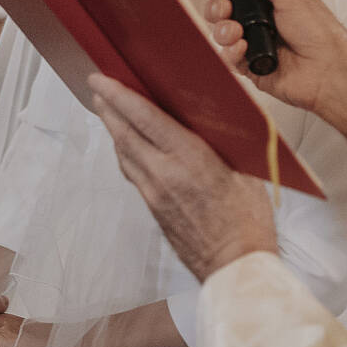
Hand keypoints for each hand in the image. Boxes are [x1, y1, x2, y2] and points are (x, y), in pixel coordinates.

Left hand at [90, 75, 276, 281]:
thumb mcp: (247, 169)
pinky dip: (125, 152)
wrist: (235, 266)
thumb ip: (229, 136)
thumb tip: (225, 107)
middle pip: (124, 133)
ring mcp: (154, 193)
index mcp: (189, 158)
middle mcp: (164, 173)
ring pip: (124, 153)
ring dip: (113, 129)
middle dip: (107, 107)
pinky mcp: (152, 208)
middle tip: (97, 87)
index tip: (101, 79)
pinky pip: (132, 172)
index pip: (144, 118)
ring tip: (108, 110)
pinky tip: (128, 145)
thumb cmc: (248, 220)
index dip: (118, 96)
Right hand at [203, 0, 346, 122]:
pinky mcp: (252, 69)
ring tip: (236, 30)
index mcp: (272, 5)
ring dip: (223, 30)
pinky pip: (230, 60)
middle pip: (224, 14)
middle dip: (217, 8)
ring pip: (223, 36)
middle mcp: (262, 25)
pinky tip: (242, 47)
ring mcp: (256, 47)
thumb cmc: (322, 36)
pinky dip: (230, 52)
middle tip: (225, 7)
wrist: (330, 71)